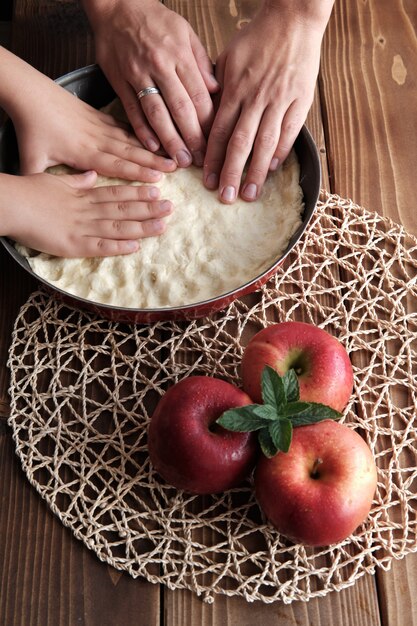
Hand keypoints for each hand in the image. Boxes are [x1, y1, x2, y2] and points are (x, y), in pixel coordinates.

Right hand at [1, 171, 172, 256]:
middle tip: (170, 206)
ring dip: (142, 227)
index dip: (138, 192)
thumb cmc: (28, 191)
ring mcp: (82, 228)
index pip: (117, 193)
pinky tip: (136, 246)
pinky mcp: (73, 245)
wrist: (11, 204)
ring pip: (118, 227)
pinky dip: (119, 247)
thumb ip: (77, 180)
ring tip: (162, 225)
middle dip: (148, 208)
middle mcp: (88, 211)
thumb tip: (92, 175)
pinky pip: (100, 247)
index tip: (157, 190)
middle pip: (124, 208)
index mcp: (84, 195)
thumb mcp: (55, 180)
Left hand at [14, 79, 176, 181]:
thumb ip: (41, 181)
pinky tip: (153, 137)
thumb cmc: (30, 128)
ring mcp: (100, 126)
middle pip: (130, 152)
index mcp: (83, 152)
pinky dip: (140, 133)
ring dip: (152, 148)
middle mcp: (97, 139)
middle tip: (176, 167)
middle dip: (155, 161)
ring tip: (172, 153)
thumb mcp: (31, 159)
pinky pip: (124, 126)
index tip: (158, 179)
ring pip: (131, 139)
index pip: (116, 165)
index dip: (138, 173)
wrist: (30, 93)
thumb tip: (50, 202)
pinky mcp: (98, 116)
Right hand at [84, 0, 218, 166]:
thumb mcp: (185, 32)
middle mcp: (159, 66)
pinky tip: (153, 148)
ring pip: (156, 114)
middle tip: (200, 161)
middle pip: (180, 109)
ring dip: (170, 141)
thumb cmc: (154, 20)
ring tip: (180, 161)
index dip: (208, 123)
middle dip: (192, 138)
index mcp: (179, 54)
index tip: (215, 143)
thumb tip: (218, 91)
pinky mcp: (119, 81)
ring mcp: (137, 75)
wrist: (116, 5)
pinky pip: (132, 110)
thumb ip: (201, 62)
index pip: (199, 95)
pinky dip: (142, 131)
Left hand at [204, 5, 327, 202]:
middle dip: (231, 173)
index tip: (206, 180)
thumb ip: (217, 89)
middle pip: (240, 143)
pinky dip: (280, 152)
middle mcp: (255, 98)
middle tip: (225, 197)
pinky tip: (272, 168)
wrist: (292, 20)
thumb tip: (205, 116)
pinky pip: (289, 132)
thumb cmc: (257, 39)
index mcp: (235, 90)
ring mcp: (279, 100)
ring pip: (265, 142)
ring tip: (250, 194)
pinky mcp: (300, 100)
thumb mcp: (227, 59)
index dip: (211, 158)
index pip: (219, 131)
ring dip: (256, 171)